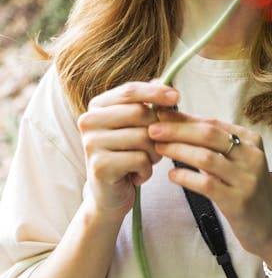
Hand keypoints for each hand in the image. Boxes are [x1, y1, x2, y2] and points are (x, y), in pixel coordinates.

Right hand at [78, 81, 178, 217]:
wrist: (110, 196)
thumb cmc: (128, 156)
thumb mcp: (137, 126)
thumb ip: (147, 103)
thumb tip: (164, 81)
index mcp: (97, 106)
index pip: (130, 91)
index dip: (155, 92)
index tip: (177, 97)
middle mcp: (89, 121)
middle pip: (140, 113)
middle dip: (158, 131)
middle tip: (155, 146)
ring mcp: (91, 143)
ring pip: (143, 137)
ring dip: (154, 153)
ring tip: (145, 161)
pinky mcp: (99, 165)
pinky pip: (140, 159)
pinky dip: (147, 170)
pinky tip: (137, 176)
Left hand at [149, 110, 271, 268]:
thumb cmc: (245, 190)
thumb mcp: (235, 162)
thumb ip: (211, 145)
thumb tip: (176, 123)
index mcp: (250, 140)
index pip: (212, 122)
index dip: (184, 118)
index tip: (160, 115)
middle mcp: (251, 155)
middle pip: (208, 135)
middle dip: (177, 130)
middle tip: (152, 128)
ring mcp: (247, 178)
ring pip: (206, 157)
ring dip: (178, 151)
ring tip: (158, 148)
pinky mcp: (239, 201)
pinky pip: (207, 184)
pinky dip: (186, 177)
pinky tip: (172, 176)